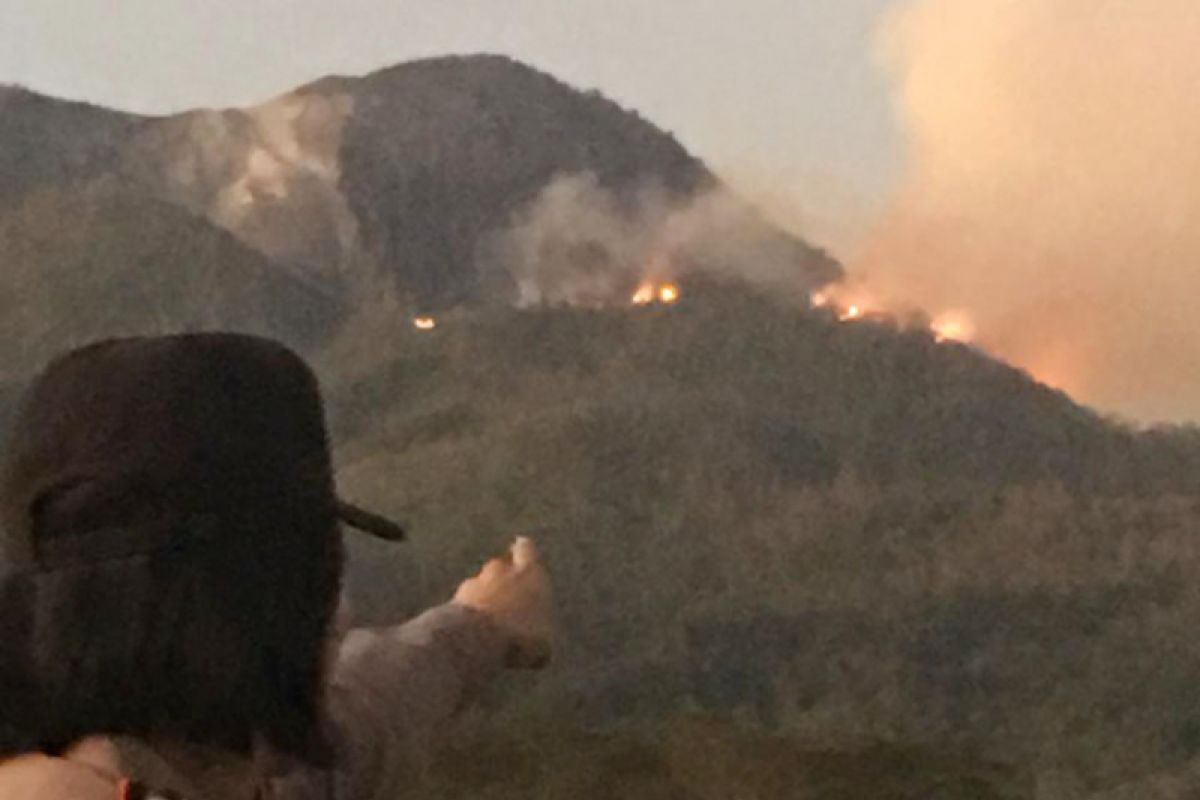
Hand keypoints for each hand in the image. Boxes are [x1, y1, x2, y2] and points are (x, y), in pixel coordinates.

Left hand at [454, 537, 552, 668]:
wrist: (476, 640)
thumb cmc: (520, 635)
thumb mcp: (542, 644)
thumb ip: (540, 635)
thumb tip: (540, 647)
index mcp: (529, 573)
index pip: (527, 550)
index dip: (525, 553)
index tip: (523, 552)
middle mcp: (500, 570)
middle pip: (500, 565)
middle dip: (503, 577)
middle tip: (509, 595)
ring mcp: (473, 583)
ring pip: (480, 584)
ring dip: (483, 596)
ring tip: (489, 619)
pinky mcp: (452, 600)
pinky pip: (463, 603)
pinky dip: (467, 613)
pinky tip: (471, 630)